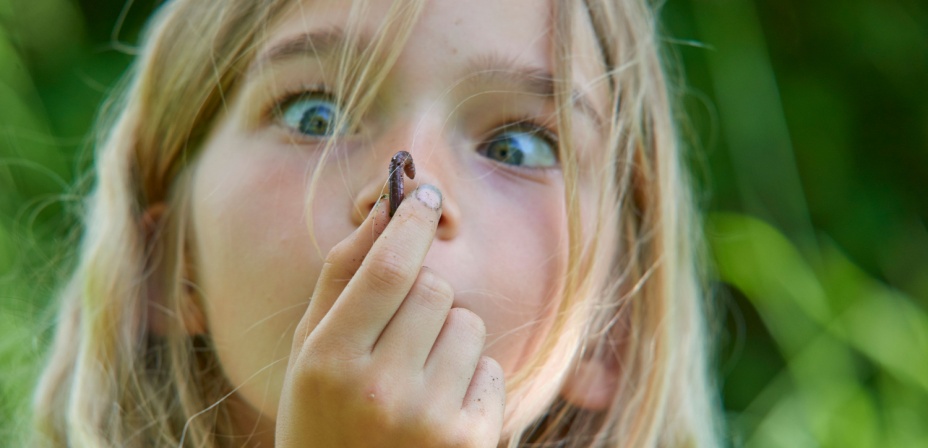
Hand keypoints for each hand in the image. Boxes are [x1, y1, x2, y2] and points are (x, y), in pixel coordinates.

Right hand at [276, 186, 505, 446]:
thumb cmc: (325, 420)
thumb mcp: (311, 355)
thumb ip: (340, 280)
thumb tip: (382, 209)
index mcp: (328, 361)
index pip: (387, 268)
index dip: (411, 221)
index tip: (426, 193)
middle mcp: (379, 388)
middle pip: (434, 289)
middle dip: (425, 296)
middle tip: (400, 336)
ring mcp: (428, 418)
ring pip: (468, 325)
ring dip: (449, 339)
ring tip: (416, 381)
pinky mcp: (470, 441)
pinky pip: (490, 370)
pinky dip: (470, 380)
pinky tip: (439, 413)